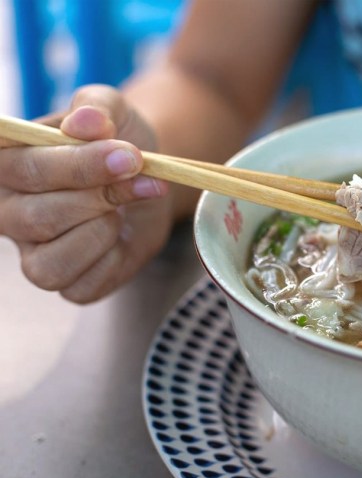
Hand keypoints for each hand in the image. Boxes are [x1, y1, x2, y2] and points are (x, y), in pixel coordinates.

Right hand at [0, 85, 173, 302]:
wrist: (151, 176)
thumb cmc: (120, 141)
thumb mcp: (114, 112)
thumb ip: (97, 109)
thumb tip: (85, 122)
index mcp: (7, 163)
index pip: (25, 169)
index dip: (80, 165)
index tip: (128, 156)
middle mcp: (9, 212)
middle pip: (37, 218)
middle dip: (100, 196)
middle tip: (140, 174)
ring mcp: (34, 253)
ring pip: (48, 264)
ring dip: (101, 231)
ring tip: (123, 207)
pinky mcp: (68, 282)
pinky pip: (79, 287)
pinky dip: (111, 262)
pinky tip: (122, 236)